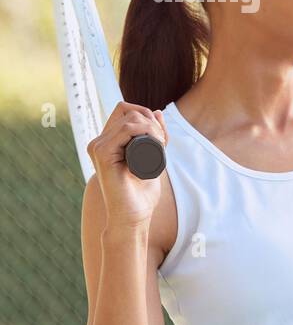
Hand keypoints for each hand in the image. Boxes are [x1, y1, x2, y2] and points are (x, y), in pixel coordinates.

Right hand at [88, 102, 166, 228]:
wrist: (133, 215)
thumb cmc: (141, 191)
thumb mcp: (154, 156)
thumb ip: (155, 136)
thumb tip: (157, 111)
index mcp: (107, 141)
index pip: (124, 110)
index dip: (145, 114)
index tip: (160, 134)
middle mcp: (99, 141)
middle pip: (129, 111)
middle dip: (152, 121)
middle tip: (162, 142)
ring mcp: (98, 146)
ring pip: (130, 118)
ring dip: (152, 127)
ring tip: (160, 145)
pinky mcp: (102, 154)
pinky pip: (126, 130)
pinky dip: (146, 131)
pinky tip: (154, 143)